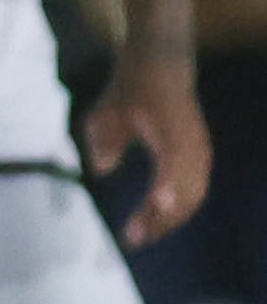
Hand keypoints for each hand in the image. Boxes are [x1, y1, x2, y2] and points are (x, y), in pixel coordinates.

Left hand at [83, 54, 210, 250]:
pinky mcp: (199, 158)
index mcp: (171, 128)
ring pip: (193, 196)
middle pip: (186, 190)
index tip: (153, 209)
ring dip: (168, 220)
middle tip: (131, 238)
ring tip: (137, 235)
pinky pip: (194, 192)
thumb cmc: (130, 89)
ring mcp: (200, 151)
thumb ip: (105, 137)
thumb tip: (104, 168)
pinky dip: (175, 210)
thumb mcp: (107, 108)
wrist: (162, 65)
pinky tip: (151, 222)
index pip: (174, 164)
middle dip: (161, 218)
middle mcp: (192, 143)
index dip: (167, 188)